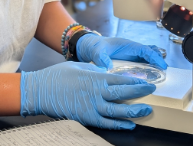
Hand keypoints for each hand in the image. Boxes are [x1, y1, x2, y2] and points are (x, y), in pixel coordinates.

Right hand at [20, 61, 155, 129]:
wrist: (40, 90)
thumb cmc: (58, 76)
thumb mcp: (80, 67)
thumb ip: (96, 71)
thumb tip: (108, 73)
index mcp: (96, 78)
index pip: (121, 79)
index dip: (136, 81)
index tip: (146, 82)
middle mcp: (97, 92)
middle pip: (124, 94)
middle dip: (140, 93)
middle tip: (152, 91)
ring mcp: (92, 107)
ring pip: (118, 111)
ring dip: (134, 111)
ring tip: (146, 110)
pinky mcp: (86, 118)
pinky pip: (107, 123)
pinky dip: (120, 125)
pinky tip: (130, 125)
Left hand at [76, 34, 167, 69]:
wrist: (90, 47)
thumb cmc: (95, 47)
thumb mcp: (97, 52)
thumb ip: (101, 58)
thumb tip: (107, 67)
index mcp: (128, 45)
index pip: (146, 50)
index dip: (155, 57)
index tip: (162, 66)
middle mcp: (132, 49)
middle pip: (150, 53)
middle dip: (159, 60)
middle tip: (165, 72)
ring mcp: (132, 55)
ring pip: (148, 58)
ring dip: (155, 64)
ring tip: (162, 74)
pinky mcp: (130, 61)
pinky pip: (143, 63)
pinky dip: (149, 68)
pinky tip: (151, 77)